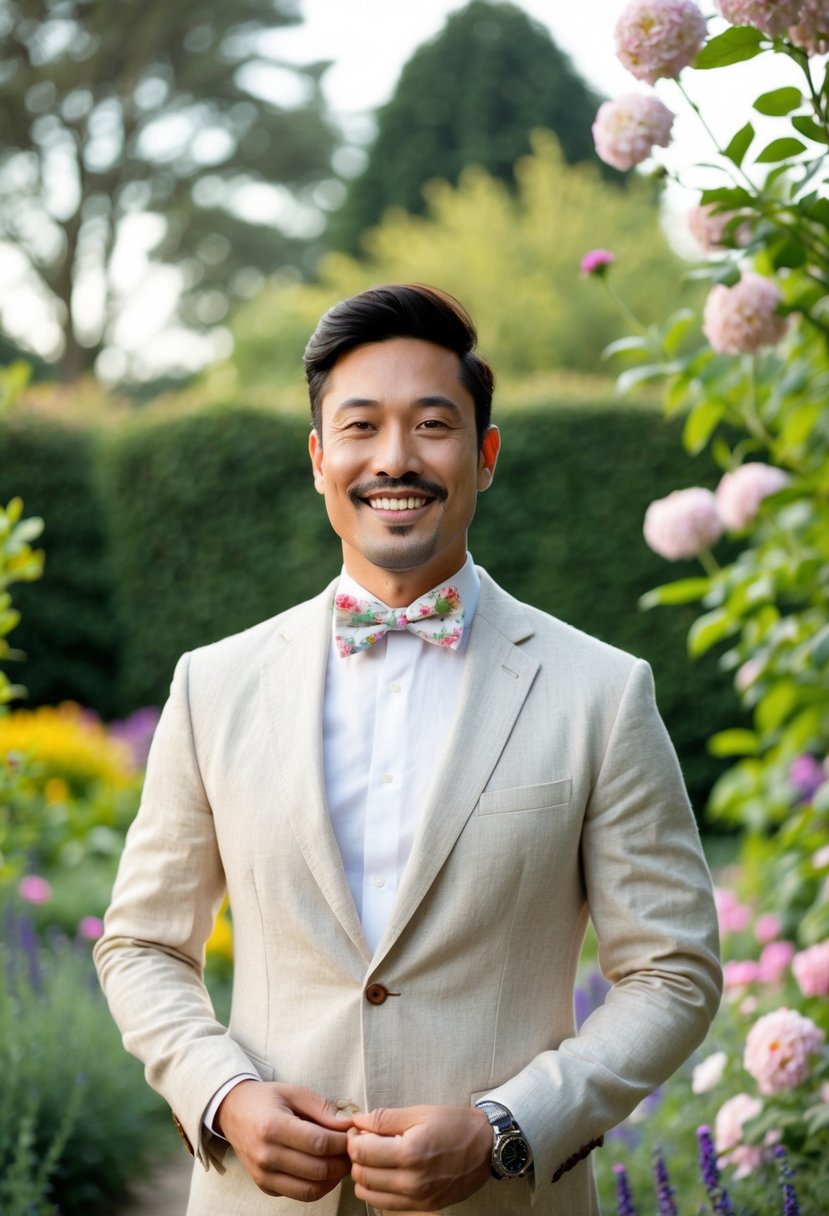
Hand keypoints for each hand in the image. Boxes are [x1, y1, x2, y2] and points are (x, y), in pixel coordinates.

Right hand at [215, 1080, 352, 1201]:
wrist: (233, 1112)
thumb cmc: (266, 1099)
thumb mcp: (294, 1092)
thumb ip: (323, 1109)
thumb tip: (349, 1125)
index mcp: (273, 1126)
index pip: (319, 1143)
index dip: (342, 1142)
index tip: (354, 1134)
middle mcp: (266, 1155)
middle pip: (318, 1169)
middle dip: (343, 1162)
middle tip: (354, 1150)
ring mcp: (263, 1175)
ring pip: (310, 1189)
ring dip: (334, 1179)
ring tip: (342, 1162)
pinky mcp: (264, 1186)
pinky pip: (299, 1195)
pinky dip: (318, 1186)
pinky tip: (325, 1170)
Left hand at [348, 1104, 491, 1211]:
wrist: (488, 1148)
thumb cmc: (456, 1124)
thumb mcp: (421, 1112)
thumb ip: (385, 1118)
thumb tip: (358, 1122)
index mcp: (410, 1152)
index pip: (361, 1152)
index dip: (354, 1138)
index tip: (359, 1129)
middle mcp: (411, 1180)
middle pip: (361, 1175)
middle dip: (356, 1156)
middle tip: (365, 1141)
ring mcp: (417, 1197)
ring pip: (368, 1193)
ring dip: (364, 1175)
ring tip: (375, 1157)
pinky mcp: (422, 1205)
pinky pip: (385, 1204)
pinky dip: (376, 1190)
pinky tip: (385, 1172)